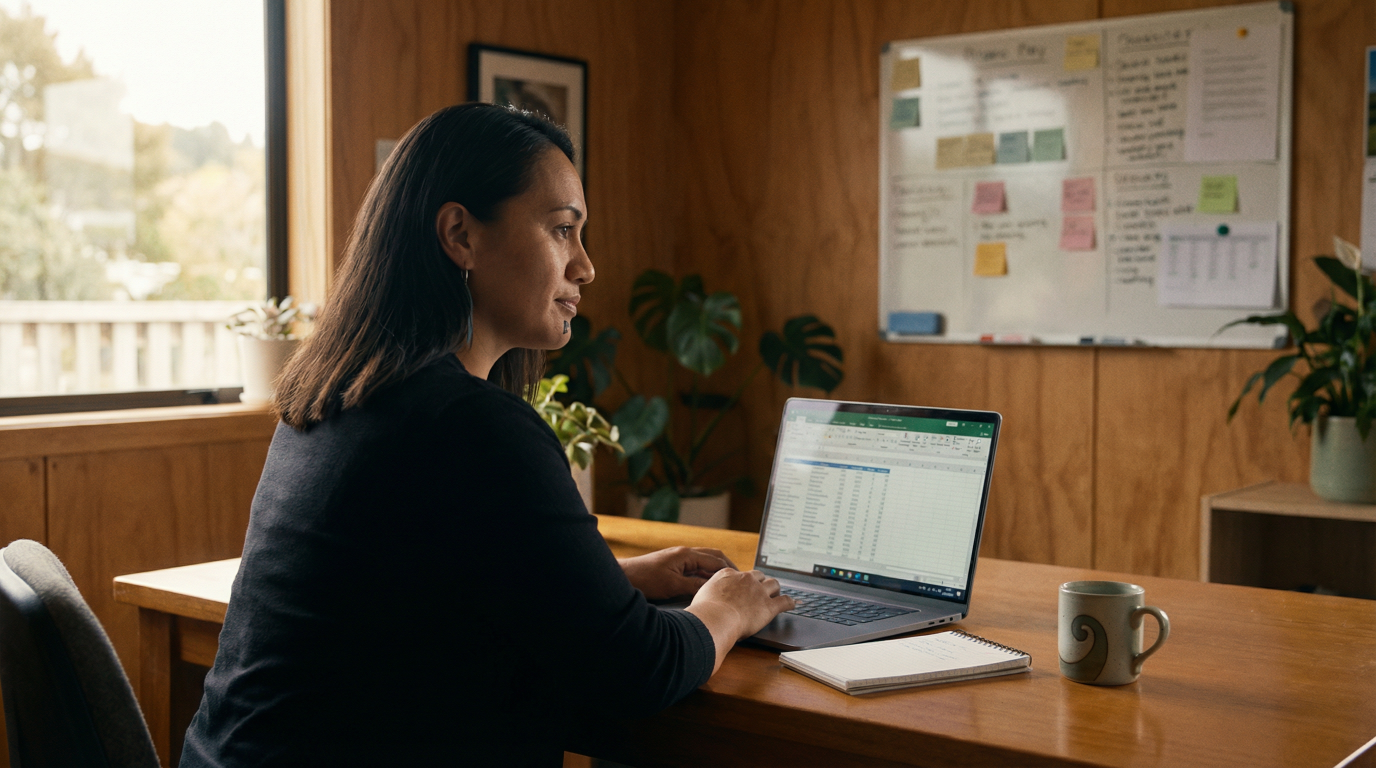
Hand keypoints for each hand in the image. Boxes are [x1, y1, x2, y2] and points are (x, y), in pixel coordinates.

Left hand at [619, 546, 735, 600]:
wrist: (624, 577)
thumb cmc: (645, 579)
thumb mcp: (673, 586)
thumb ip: (694, 586)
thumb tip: (713, 589)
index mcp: (687, 554)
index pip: (716, 560)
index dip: (730, 570)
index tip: (741, 580)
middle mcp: (685, 554)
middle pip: (713, 558)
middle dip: (727, 568)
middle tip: (740, 580)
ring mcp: (679, 559)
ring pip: (704, 563)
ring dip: (716, 572)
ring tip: (727, 584)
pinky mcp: (673, 566)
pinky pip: (695, 569)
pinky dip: (704, 576)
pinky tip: (708, 586)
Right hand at [685, 569, 794, 673]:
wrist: (715, 618)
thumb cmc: (704, 611)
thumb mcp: (701, 595)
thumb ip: (708, 594)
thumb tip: (705, 601)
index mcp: (728, 574)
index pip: (739, 574)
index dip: (743, 581)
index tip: (744, 585)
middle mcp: (745, 579)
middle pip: (758, 576)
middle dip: (760, 582)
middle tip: (761, 589)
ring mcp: (759, 591)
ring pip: (773, 584)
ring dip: (775, 589)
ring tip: (776, 594)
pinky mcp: (769, 606)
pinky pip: (785, 601)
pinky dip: (790, 602)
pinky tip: (793, 604)